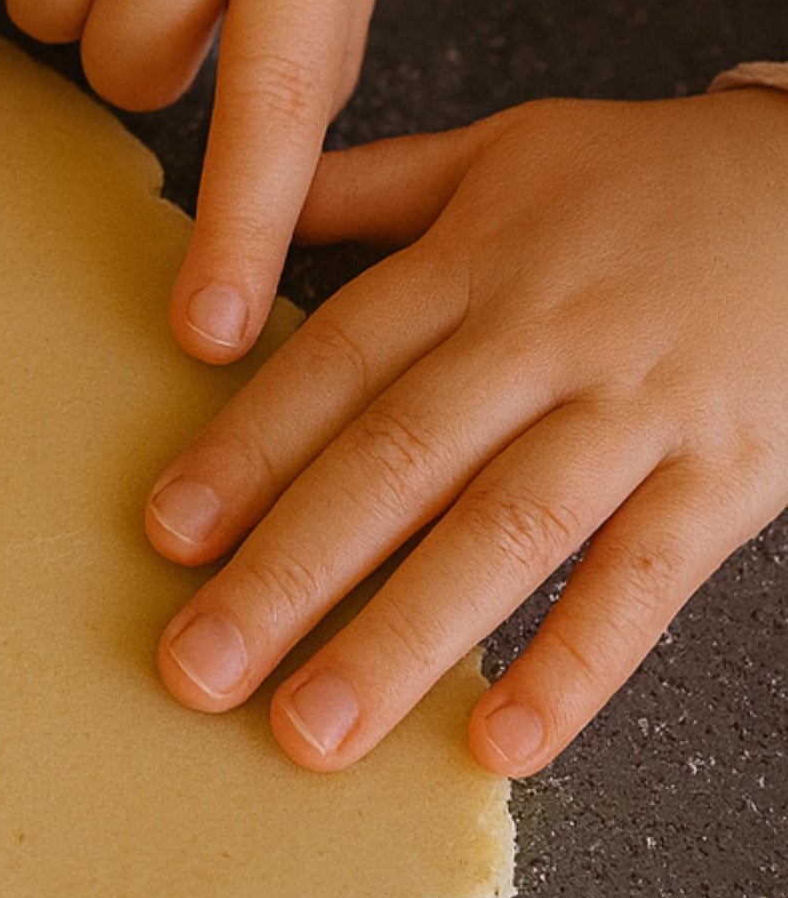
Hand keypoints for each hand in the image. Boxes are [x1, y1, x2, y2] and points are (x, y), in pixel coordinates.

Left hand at [144, 90, 787, 774]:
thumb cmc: (646, 178)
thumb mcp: (499, 153)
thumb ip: (366, 190)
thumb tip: (234, 217)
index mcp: (468, 265)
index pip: (334, 366)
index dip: (246, 451)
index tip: (165, 535)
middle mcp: (538, 338)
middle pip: (396, 462)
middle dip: (287, 573)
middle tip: (195, 670)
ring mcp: (638, 409)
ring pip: (505, 533)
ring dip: (402, 640)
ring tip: (310, 732)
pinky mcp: (732, 473)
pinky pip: (644, 580)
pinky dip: (577, 663)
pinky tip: (501, 744)